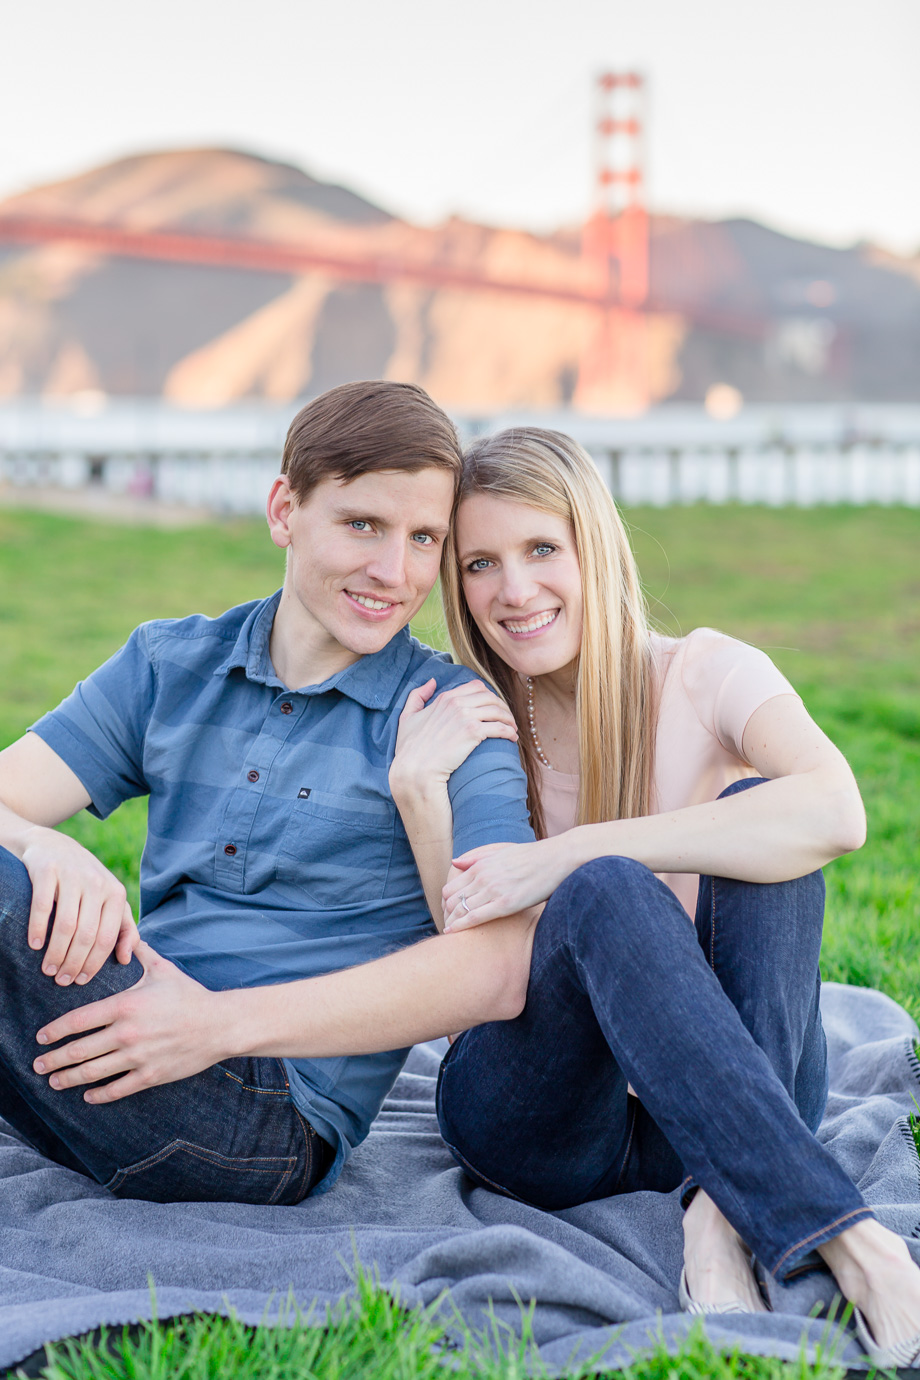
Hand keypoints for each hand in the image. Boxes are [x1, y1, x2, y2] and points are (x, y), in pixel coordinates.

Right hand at [21, 826, 138, 984]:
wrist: (51, 844)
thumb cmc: (84, 880)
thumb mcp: (108, 898)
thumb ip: (123, 926)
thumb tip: (127, 959)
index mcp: (115, 893)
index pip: (108, 937)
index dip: (95, 964)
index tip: (82, 981)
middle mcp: (97, 883)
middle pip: (87, 935)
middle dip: (74, 963)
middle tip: (62, 981)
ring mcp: (73, 875)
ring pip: (66, 925)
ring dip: (56, 953)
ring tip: (48, 969)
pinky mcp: (48, 870)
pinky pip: (43, 906)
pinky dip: (38, 929)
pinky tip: (34, 945)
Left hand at [32, 941, 222, 1102]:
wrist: (219, 1024)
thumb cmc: (190, 996)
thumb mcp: (163, 969)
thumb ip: (140, 953)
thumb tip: (129, 936)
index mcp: (125, 1005)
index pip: (78, 1020)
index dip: (55, 1031)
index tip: (41, 1038)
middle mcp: (126, 1033)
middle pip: (79, 1051)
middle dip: (54, 1060)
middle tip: (39, 1064)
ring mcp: (137, 1057)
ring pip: (93, 1072)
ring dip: (69, 1078)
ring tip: (55, 1081)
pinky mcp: (150, 1076)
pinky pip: (117, 1089)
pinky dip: (99, 1094)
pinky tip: (88, 1095)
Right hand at [389, 678, 517, 795]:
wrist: (415, 769)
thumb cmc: (409, 748)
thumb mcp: (407, 717)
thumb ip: (417, 696)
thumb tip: (431, 681)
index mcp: (445, 698)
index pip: (476, 687)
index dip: (489, 695)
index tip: (494, 706)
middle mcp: (456, 703)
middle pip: (490, 697)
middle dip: (502, 706)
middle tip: (507, 718)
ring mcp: (465, 717)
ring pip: (498, 711)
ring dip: (509, 719)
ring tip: (512, 729)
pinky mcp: (473, 732)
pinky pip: (500, 727)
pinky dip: (509, 731)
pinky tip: (512, 738)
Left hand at [443, 837, 571, 929]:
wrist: (557, 858)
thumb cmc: (532, 856)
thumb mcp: (501, 851)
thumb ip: (476, 857)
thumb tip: (454, 862)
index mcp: (480, 865)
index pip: (450, 888)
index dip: (445, 904)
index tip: (447, 916)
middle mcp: (483, 877)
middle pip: (451, 900)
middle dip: (446, 916)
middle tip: (448, 928)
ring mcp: (493, 890)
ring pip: (460, 909)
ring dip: (451, 922)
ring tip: (449, 933)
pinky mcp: (505, 904)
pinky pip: (475, 917)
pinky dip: (460, 925)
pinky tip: (452, 933)